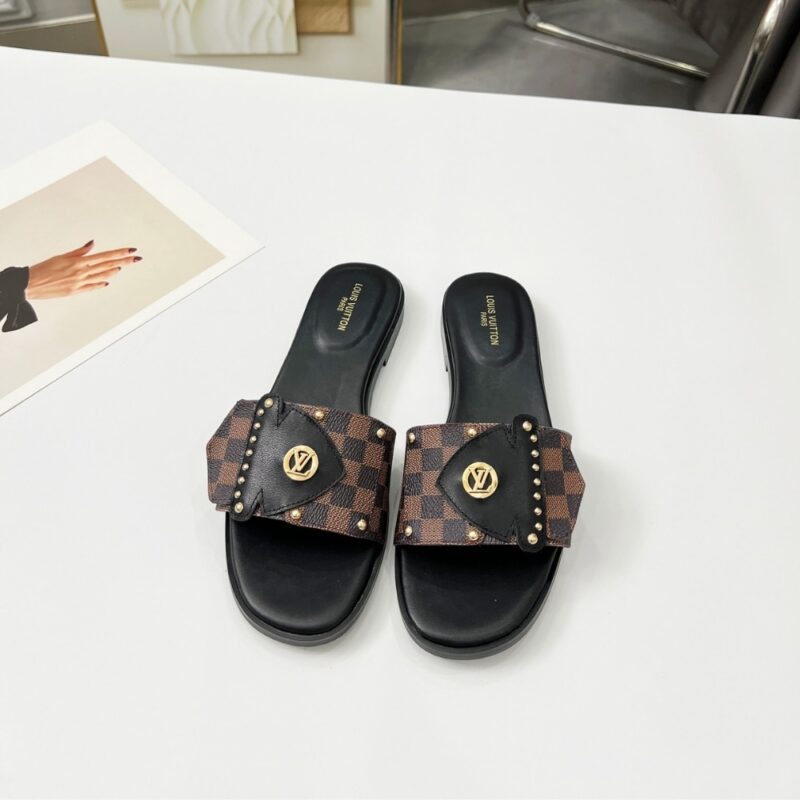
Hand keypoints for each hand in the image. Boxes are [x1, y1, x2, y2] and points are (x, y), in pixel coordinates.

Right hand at [26, 240, 141, 299]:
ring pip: (103, 276)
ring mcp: (80, 283)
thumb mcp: (61, 257)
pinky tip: (108, 280)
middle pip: (108, 265)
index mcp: (78, 262)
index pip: (105, 256)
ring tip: (124, 266)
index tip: (131, 250)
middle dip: (124, 261)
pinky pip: (93, 287)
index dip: (120, 253)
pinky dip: (102, 283)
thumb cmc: (43, 269)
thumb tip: (93, 244)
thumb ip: (79, 252)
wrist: (30, 284)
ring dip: (114, 271)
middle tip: (137, 258)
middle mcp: (81, 272)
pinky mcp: (76, 292)